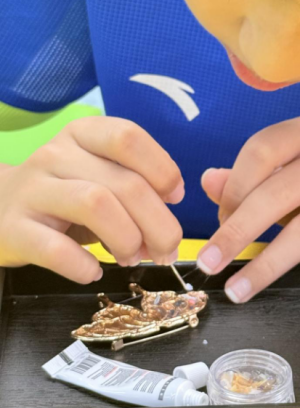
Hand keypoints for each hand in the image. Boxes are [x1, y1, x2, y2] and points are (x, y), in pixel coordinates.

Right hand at [0, 117, 183, 282]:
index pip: (128, 137)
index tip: (175, 197)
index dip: (162, 169)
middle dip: (158, 223)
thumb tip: (168, 223)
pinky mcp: (13, 229)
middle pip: (124, 183)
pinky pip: (56, 249)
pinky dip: (83, 266)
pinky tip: (92, 271)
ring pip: (95, 205)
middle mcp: (54, 155)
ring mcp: (31, 190)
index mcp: (81, 135)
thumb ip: (132, 189)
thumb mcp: (95, 177)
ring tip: (130, 258)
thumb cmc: (59, 196)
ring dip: (127, 239)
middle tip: (165, 250)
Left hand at [198, 116, 299, 302]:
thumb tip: (209, 181)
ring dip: (268, 264)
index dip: (233, 189)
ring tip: (240, 288)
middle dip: (238, 233)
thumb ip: (241, 180)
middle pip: (278, 193)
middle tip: (211, 263)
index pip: (261, 151)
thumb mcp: (277, 178)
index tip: (218, 221)